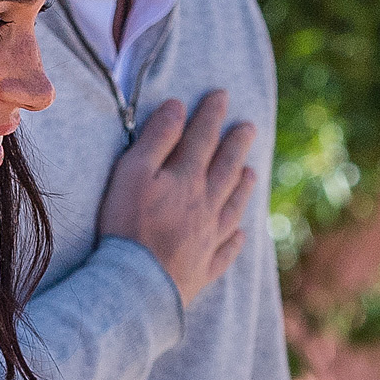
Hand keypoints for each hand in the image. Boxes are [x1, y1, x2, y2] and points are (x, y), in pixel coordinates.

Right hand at [97, 92, 258, 304]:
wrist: (136, 284)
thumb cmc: (127, 225)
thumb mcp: (132, 173)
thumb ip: (156, 139)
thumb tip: (177, 106)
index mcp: (186, 179)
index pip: (203, 139)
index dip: (211, 115)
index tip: (222, 94)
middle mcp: (205, 206)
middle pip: (226, 169)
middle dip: (236, 145)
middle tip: (248, 128)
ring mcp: (208, 238)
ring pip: (232, 206)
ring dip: (243, 187)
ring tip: (252, 173)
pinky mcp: (204, 268)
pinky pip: (226, 250)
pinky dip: (235, 240)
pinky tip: (240, 234)